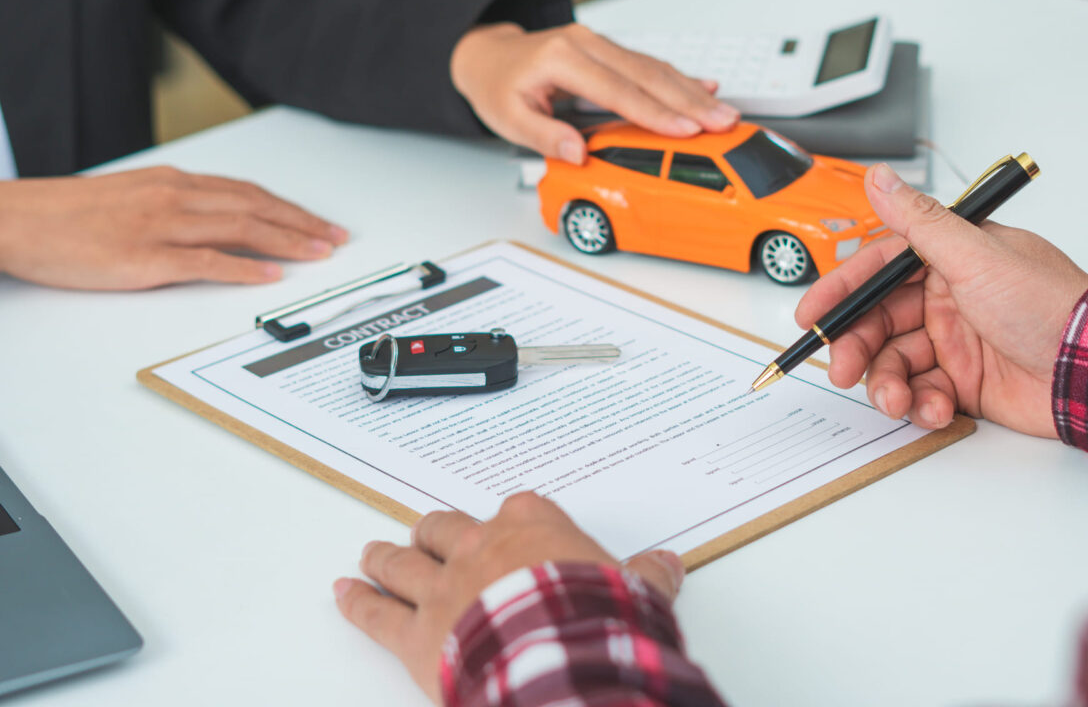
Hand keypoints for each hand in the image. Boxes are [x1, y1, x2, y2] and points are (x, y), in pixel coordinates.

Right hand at [0, 166, 346, 289]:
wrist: (15, 219)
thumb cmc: (68, 214)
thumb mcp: (131, 198)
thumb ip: (174, 206)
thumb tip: (214, 222)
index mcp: (172, 182)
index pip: (246, 192)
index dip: (288, 208)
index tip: (318, 221)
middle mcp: (174, 197)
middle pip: (254, 207)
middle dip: (302, 224)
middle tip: (336, 238)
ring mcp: (161, 226)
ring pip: (240, 228)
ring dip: (287, 242)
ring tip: (319, 253)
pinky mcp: (145, 257)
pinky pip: (206, 262)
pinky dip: (243, 269)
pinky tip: (270, 276)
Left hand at [334, 492, 684, 704]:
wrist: (557, 655)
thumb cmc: (593, 618)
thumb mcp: (637, 591)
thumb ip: (648, 576)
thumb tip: (667, 565)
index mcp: (531, 526)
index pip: (517, 509)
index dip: (511, 521)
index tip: (511, 526)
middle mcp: (479, 547)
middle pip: (446, 528)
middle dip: (435, 533)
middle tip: (426, 536)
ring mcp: (443, 588)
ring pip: (403, 562)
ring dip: (385, 557)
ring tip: (372, 553)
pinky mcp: (416, 634)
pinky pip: (377, 614)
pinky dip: (357, 603)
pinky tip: (343, 593)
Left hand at [450, 22, 738, 163]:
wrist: (490, 56)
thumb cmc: (498, 87)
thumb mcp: (507, 119)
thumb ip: (544, 136)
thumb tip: (578, 153)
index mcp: (561, 58)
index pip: (618, 90)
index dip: (655, 112)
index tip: (687, 129)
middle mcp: (585, 43)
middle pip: (647, 74)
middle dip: (690, 101)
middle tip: (723, 121)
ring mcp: (599, 43)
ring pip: (655, 67)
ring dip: (692, 92)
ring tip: (725, 113)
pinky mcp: (609, 50)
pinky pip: (649, 64)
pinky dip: (681, 78)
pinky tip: (708, 87)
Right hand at [795, 164, 1087, 437]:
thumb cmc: (1047, 305)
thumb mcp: (975, 256)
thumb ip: (919, 221)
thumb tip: (880, 178)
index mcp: (947, 262)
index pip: (877, 271)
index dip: (840, 293)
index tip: (810, 316)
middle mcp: (946, 300)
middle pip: (877, 323)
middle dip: (856, 348)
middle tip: (843, 370)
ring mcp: (954, 343)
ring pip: (894, 362)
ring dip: (887, 384)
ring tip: (897, 400)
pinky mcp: (964, 384)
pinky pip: (922, 394)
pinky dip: (922, 405)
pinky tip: (936, 409)